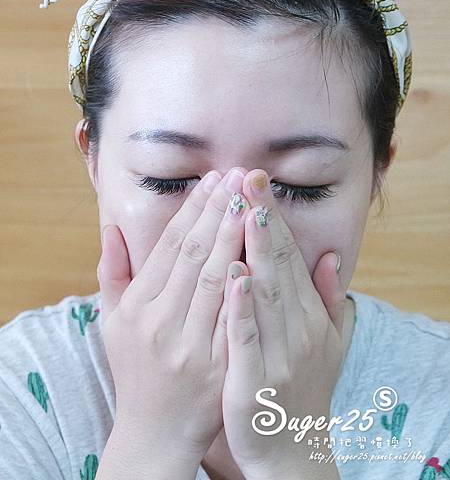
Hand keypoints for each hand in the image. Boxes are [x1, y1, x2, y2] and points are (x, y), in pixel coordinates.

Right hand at [97, 167, 251, 467]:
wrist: (156, 432)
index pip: (171, 246)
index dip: (194, 209)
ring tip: (251, 201)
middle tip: (239, 176)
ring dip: (236, 237)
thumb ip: (112, 272)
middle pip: (196, 255)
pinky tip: (258, 255)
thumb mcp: (111, 322)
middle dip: (219, 211)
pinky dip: (246, 285)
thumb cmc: (135, 369)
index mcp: (136, 307)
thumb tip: (111, 226)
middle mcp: (159, 323)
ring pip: (217, 280)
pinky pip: (234, 318)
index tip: (214, 179)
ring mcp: (189, 347)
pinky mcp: (217, 368)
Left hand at [221, 169, 345, 479]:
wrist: (289, 448)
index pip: (290, 258)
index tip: (258, 183)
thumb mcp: (329, 344)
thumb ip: (328, 300)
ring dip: (254, 249)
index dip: (275, 219)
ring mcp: (277, 354)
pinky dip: (242, 305)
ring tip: (242, 210)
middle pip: (278, 266)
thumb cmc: (303, 387)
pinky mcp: (253, 380)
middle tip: (248, 177)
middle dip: (262, 219)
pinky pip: (246, 336)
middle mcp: (298, 329)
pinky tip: (234, 274)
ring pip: (265, 293)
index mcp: (310, 316)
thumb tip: (329, 257)